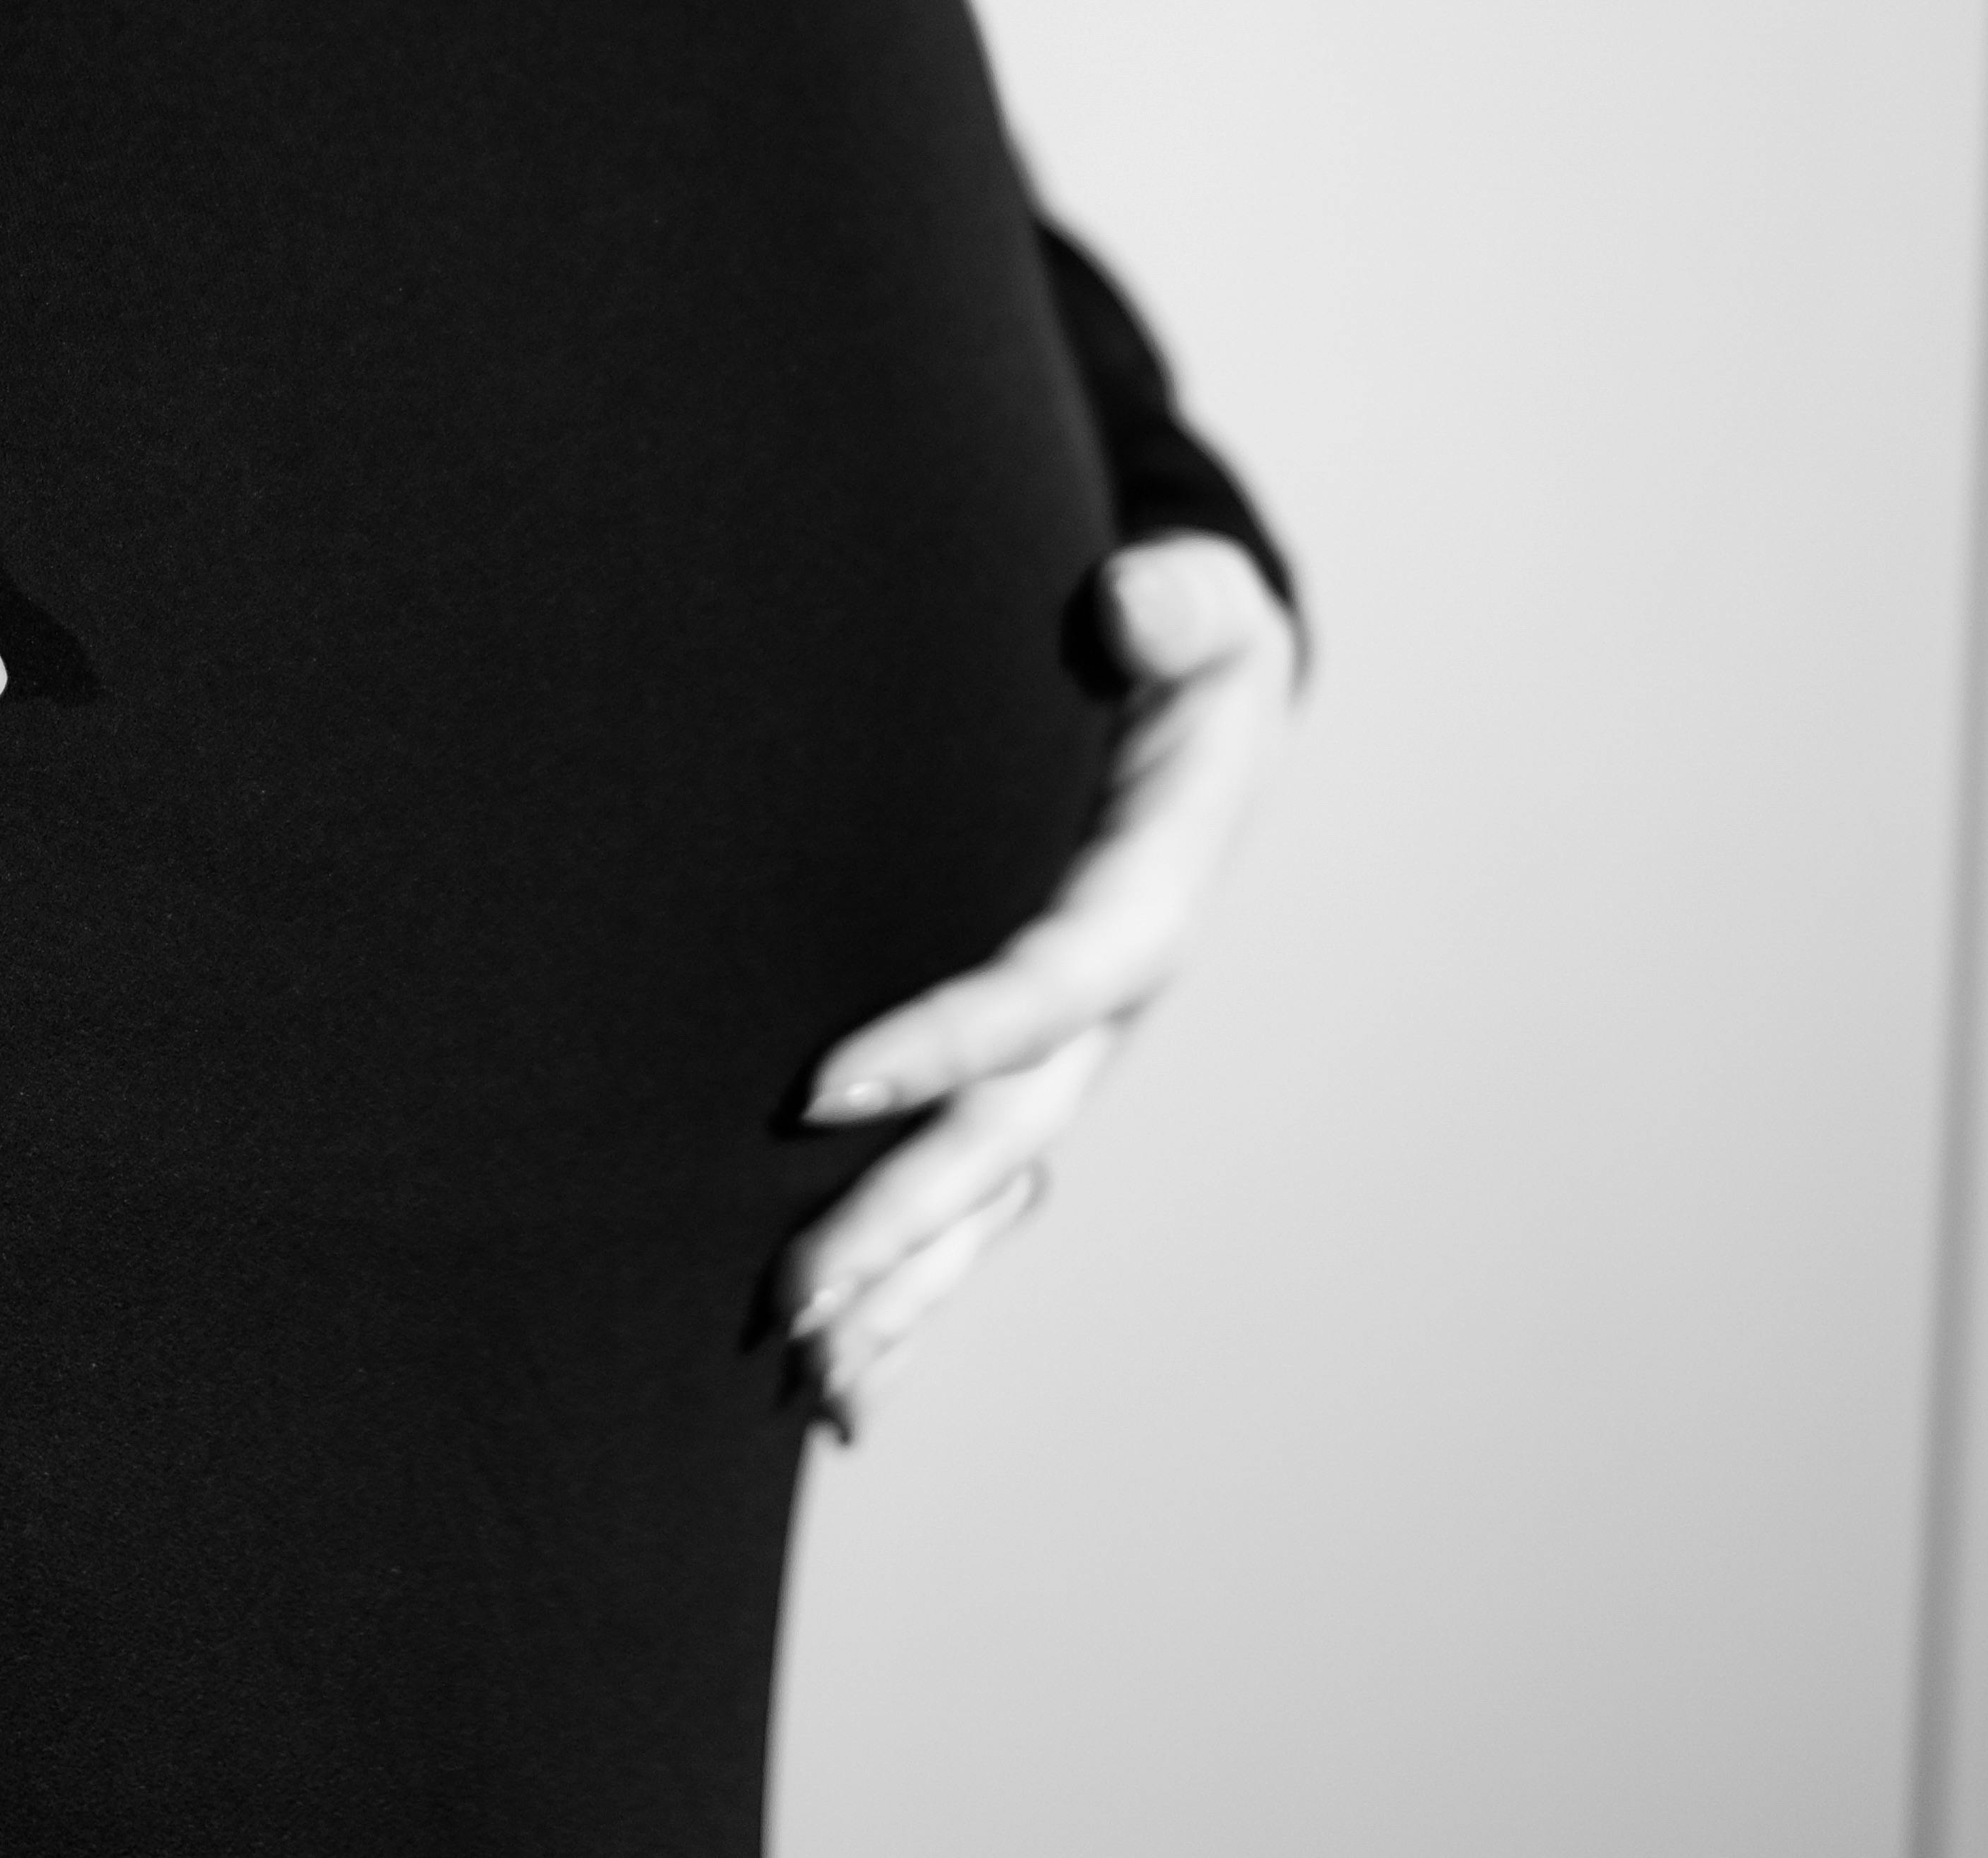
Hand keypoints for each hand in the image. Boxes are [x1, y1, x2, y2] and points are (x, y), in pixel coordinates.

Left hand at [786, 532, 1295, 1430]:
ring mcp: (1067, 1055)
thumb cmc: (1182, 645)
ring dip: (901, 1288)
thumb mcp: (1202, 605)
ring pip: (983, 1195)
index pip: (1049, 986)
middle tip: (785, 1294)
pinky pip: (970, 1196)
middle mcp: (1107, 1006)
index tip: (823, 1085)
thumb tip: (1134, 602)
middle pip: (1004, 1134)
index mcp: (1144, 897)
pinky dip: (912, 1288)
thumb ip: (1176, 601)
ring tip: (808, 1385)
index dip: (951, 1039)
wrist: (1190, 704)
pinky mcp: (1023, 1073)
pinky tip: (841, 1382)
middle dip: (898, 1217)